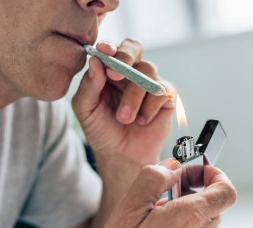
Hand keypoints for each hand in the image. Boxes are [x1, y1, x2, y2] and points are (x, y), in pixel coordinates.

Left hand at [72, 39, 174, 165]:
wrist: (122, 155)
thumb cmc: (102, 131)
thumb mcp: (86, 110)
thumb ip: (88, 86)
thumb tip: (95, 61)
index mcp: (110, 71)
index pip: (113, 49)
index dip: (110, 46)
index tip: (104, 52)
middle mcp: (131, 73)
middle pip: (135, 48)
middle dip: (126, 57)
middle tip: (115, 76)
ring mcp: (150, 83)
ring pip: (147, 71)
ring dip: (133, 96)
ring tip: (124, 118)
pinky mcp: (166, 98)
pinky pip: (162, 91)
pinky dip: (149, 108)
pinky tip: (142, 121)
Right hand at [90, 159, 237, 227]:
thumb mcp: (129, 208)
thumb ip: (154, 178)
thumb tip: (173, 166)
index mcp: (190, 219)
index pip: (225, 191)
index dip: (215, 175)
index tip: (198, 170)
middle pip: (214, 202)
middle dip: (194, 189)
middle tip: (169, 188)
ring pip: (204, 219)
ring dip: (186, 207)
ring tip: (157, 211)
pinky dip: (182, 225)